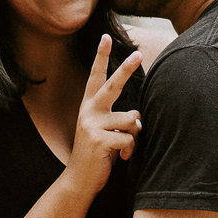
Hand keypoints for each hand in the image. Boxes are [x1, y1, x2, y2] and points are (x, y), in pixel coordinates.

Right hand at [66, 35, 142, 191]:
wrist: (79, 180)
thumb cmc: (97, 154)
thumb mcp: (106, 132)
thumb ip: (120, 121)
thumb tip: (137, 119)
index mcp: (89, 106)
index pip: (95, 77)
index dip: (100, 57)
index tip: (104, 37)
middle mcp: (88, 111)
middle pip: (112, 85)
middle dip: (126, 69)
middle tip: (139, 54)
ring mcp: (92, 124)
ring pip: (131, 119)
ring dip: (133, 135)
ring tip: (121, 147)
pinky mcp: (100, 139)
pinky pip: (130, 138)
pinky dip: (131, 150)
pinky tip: (120, 158)